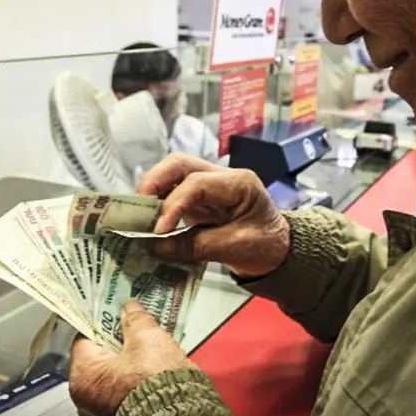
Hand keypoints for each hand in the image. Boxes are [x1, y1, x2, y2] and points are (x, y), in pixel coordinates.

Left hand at [69, 300, 193, 415]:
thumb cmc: (157, 387)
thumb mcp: (148, 340)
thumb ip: (136, 320)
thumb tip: (130, 309)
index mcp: (84, 376)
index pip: (85, 338)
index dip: (103, 321)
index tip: (117, 313)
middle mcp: (87, 400)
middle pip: (101, 359)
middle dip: (121, 344)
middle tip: (139, 332)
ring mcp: (104, 415)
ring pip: (115, 379)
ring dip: (132, 365)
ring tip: (152, 353)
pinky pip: (126, 397)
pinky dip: (138, 385)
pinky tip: (155, 376)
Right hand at [139, 153, 289, 277]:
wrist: (278, 251)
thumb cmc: (266, 246)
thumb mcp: (236, 249)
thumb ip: (197, 246)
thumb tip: (158, 246)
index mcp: (239, 183)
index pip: (197, 183)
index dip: (173, 204)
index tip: (159, 230)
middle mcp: (222, 177)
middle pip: (180, 164)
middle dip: (154, 182)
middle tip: (137, 209)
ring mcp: (209, 186)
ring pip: (173, 173)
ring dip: (153, 191)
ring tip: (138, 214)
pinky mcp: (199, 199)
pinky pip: (172, 192)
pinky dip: (158, 203)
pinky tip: (148, 219)